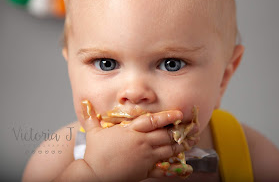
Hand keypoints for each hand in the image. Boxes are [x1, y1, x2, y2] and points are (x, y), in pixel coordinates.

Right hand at [81, 103, 198, 181]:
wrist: (94, 174)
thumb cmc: (94, 153)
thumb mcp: (93, 132)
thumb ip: (91, 116)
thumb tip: (84, 103)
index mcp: (132, 131)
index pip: (153, 121)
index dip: (168, 116)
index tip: (179, 113)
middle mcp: (142, 143)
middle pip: (166, 135)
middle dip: (181, 131)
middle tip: (194, 127)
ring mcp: (145, 157)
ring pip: (169, 150)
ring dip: (182, 145)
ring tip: (193, 141)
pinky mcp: (145, 170)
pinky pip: (164, 169)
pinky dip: (175, 168)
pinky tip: (185, 166)